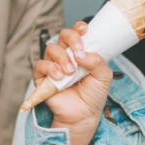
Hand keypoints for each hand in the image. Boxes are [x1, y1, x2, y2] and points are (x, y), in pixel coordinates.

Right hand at [34, 23, 111, 144]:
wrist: (84, 116)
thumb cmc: (93, 96)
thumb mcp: (104, 76)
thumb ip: (97, 61)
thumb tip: (81, 53)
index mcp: (80, 53)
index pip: (76, 34)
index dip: (78, 28)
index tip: (84, 29)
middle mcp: (65, 57)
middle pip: (62, 36)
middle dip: (71, 39)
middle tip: (78, 50)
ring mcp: (53, 66)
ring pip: (51, 49)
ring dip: (61, 57)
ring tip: (70, 71)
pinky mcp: (42, 78)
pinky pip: (40, 65)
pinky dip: (49, 68)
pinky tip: (59, 76)